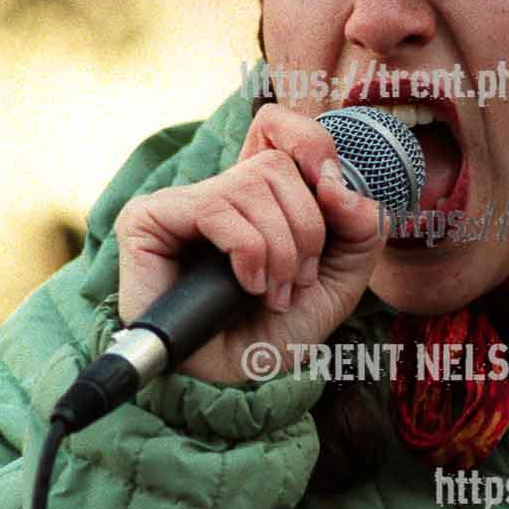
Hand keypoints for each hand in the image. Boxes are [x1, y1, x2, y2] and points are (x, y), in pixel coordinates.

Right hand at [113, 104, 389, 385]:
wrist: (238, 383)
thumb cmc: (278, 332)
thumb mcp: (342, 276)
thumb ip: (360, 225)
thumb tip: (336, 183)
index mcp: (261, 194)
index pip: (278, 126)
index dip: (311, 143)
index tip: (331, 192)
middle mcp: (218, 190)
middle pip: (279, 164)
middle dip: (307, 230)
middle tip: (297, 280)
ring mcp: (181, 203)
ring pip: (253, 185)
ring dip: (281, 251)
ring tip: (271, 294)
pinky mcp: (149, 219)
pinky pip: (218, 208)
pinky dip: (249, 252)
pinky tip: (246, 285)